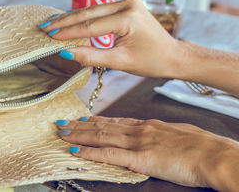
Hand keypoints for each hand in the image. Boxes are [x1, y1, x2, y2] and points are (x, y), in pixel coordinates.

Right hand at [40, 0, 182, 77]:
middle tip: (45, 27)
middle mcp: (128, 4)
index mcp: (128, 18)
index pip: (90, 26)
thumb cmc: (151, 60)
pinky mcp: (127, 4)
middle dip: (65, 21)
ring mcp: (128, 2)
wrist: (173, 55)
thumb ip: (92, 56)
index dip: (68, 32)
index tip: (50, 36)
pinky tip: (70, 19)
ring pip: (92, 10)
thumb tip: (66, 52)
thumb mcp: (120, 62)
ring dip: (72, 17)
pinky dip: (84, 17)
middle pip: (88, 13)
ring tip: (52, 23)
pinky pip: (100, 10)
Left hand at [56, 116, 238, 190]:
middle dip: (80, 126)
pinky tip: (75, 151)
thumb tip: (156, 138)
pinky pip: (108, 155)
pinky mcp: (139, 158)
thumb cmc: (201, 146)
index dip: (95, 120)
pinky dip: (89, 153)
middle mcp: (138, 130)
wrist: (213, 154)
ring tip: (62, 133)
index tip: (82, 119)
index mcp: (148, 125)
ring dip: (78, 135)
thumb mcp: (178, 134)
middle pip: (102, 126)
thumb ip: (161, 134)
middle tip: (62, 123)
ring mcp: (137, 142)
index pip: (115, 121)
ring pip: (100, 136)